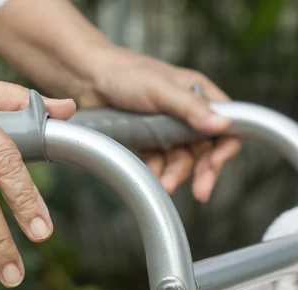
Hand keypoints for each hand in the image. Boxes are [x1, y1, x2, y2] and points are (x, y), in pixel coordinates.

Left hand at [72, 46, 240, 201]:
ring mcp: (166, 129)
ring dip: (175, 174)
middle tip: (200, 191)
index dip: (225, 147)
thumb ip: (190, 108)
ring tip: (164, 185)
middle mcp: (186, 113)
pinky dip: (155, 173)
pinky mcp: (146, 142)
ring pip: (180, 159)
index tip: (215, 164)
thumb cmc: (125, 73)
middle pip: (204, 149)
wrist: (87, 78)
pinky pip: (157, 163)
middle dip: (202, 170)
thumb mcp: (160, 89)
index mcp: (198, 94)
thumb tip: (221, 125)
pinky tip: (150, 180)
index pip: (227, 124)